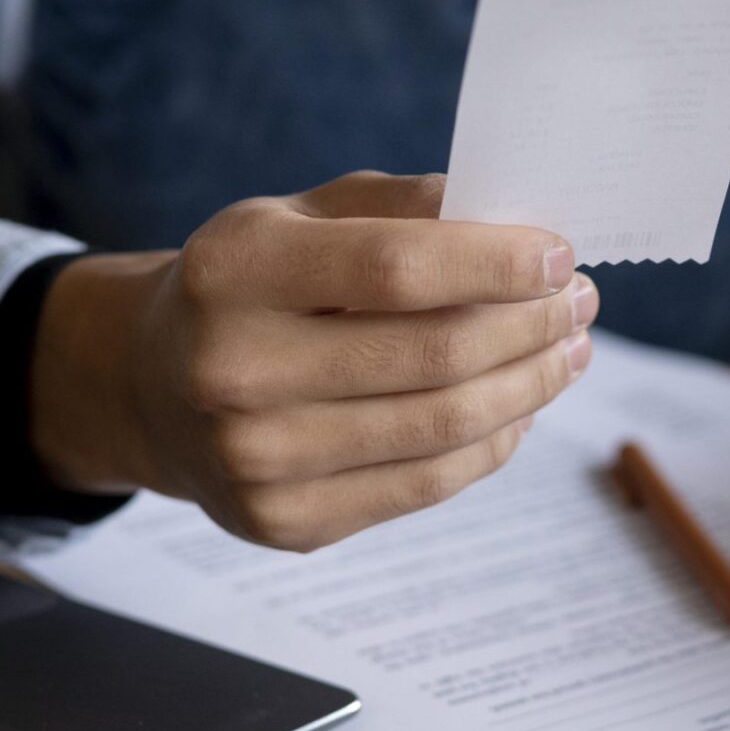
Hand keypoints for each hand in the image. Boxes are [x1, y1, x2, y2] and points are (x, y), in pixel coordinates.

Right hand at [27, 172, 595, 550]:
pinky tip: (519, 406)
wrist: (151, 387)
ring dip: (530, 385)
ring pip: (443, 425)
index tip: (558, 253)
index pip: (395, 268)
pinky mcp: (285, 522)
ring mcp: (256, 459)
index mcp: (233, 270)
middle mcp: (233, 369)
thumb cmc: (248, 286)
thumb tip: (516, 216)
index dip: (493, 262)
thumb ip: (398, 208)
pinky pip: (427, 484)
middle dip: (530, 324)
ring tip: (567, 351)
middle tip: (578, 301)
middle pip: (433, 354)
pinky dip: (493, 443)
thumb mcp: (297, 217)